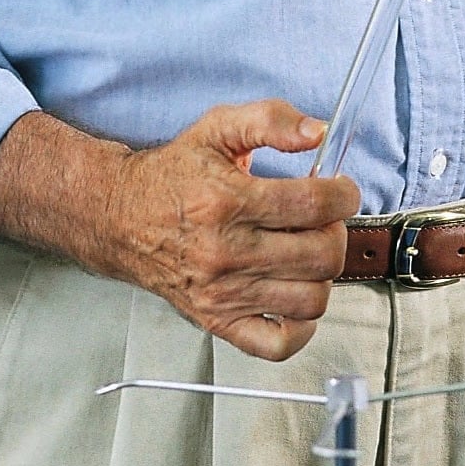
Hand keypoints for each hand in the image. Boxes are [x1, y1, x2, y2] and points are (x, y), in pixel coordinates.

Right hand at [100, 100, 358, 362]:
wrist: (120, 218)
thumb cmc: (174, 175)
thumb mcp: (219, 127)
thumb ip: (271, 120)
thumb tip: (317, 132)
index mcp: (230, 201)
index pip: (315, 204)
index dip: (344, 195)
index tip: (341, 190)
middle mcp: (226, 252)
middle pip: (321, 255)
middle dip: (336, 232)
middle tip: (324, 221)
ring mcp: (223, 293)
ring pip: (310, 299)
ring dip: (323, 274)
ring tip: (308, 252)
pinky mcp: (216, 321)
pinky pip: (276, 344)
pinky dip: (300, 328)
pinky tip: (297, 296)